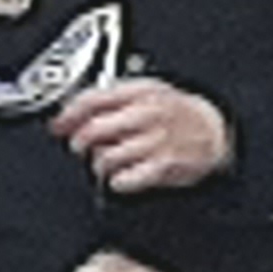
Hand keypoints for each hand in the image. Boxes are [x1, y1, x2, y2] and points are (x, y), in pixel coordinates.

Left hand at [54, 77, 232, 193]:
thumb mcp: (144, 90)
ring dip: (100, 164)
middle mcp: (146, 115)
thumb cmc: (175, 112)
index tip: (59, 125)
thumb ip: (107, 98)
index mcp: (139, 91)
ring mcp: (155, 141)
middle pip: (94, 131)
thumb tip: (67, 115)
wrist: (213, 130)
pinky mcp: (162, 166)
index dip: (69, 115)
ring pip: (106, 158)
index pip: (92, 100)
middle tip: (82, 147)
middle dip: (80, 142)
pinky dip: (118, 181)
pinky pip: (125, 180)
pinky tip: (123, 175)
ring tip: (108, 162)